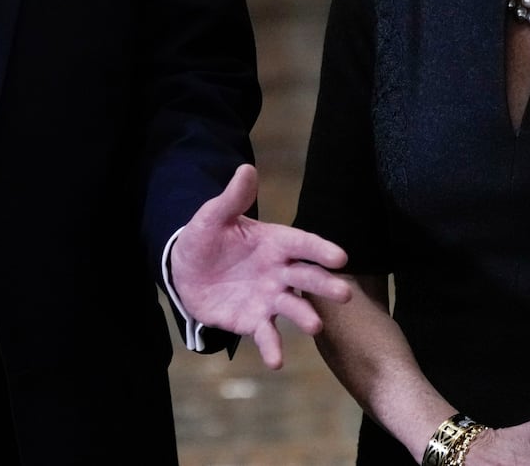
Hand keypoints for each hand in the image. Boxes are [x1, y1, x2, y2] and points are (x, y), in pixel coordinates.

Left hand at [169, 164, 350, 368]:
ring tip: (315, 325)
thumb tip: (246, 168)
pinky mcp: (254, 321)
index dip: (320, 249)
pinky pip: (266, 335)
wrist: (185, 270)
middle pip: (306, 277)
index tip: (341, 257)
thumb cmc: (206, 238)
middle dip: (325, 285)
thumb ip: (232, 198)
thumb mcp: (213, 216)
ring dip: (305, 316)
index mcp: (275, 242)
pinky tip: (275, 361)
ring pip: (292, 308)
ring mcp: (269, 298)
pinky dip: (272, 348)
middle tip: (344, 294)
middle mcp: (279, 272)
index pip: (302, 244)